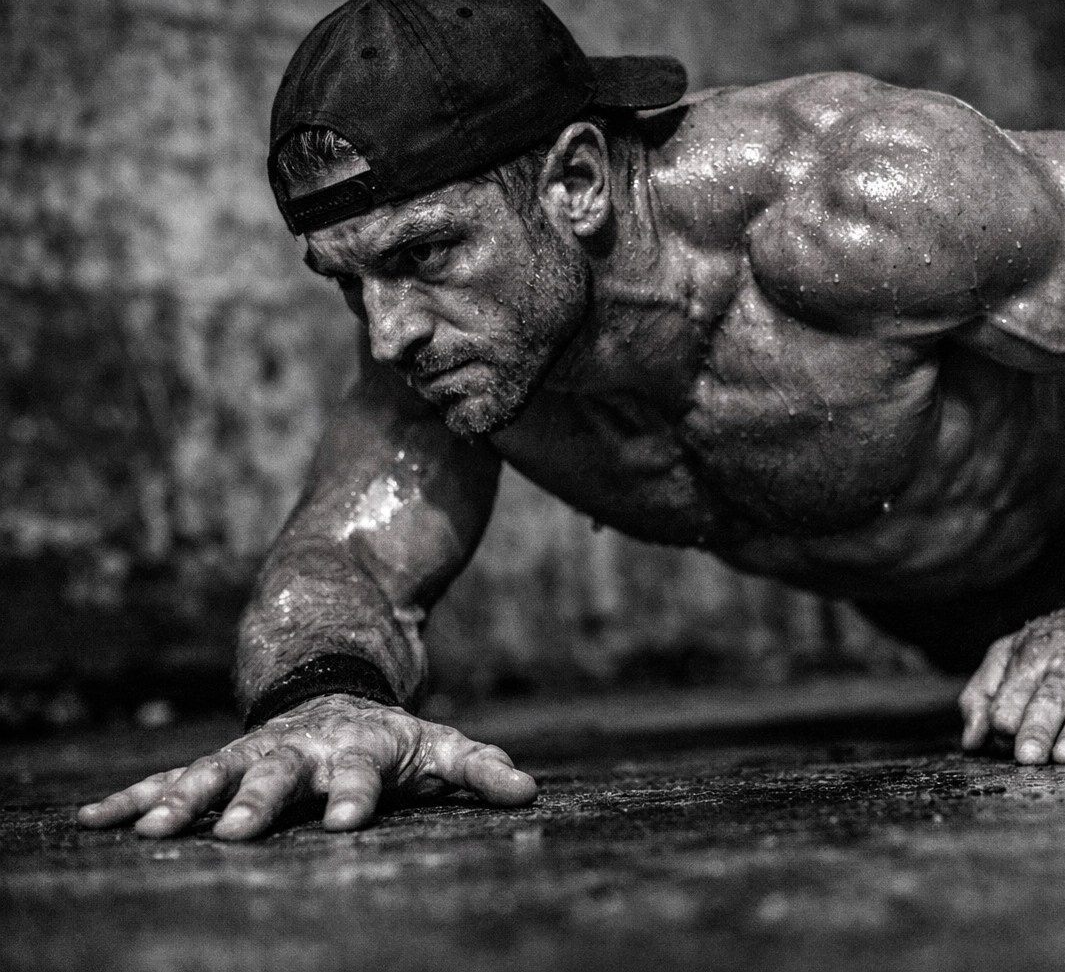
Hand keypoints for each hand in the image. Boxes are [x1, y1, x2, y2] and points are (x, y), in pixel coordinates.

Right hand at [76, 694, 536, 839]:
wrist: (328, 674)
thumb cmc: (391, 734)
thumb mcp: (440, 745)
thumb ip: (480, 769)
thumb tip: (529, 794)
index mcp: (356, 750)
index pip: (361, 776)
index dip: (356, 797)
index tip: (348, 823)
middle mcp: (298, 751)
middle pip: (278, 776)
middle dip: (258, 803)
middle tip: (237, 833)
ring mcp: (251, 755)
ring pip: (213, 775)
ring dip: (184, 801)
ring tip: (156, 830)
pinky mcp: (215, 764)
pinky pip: (167, 780)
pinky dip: (132, 800)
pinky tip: (93, 823)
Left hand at [958, 600, 1064, 763]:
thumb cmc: (1061, 640)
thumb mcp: (1013, 651)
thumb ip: (984, 692)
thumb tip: (971, 740)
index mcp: (1031, 658)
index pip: (1009, 699)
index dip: (1003, 726)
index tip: (1005, 744)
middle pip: (1048, 701)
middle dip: (1036, 729)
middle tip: (1027, 757)